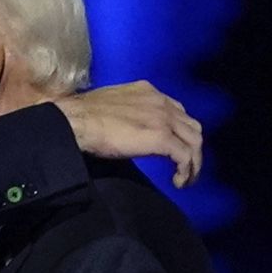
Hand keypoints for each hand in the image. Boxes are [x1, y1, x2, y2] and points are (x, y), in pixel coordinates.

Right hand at [52, 80, 202, 187]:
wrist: (77, 122)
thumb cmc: (84, 115)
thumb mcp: (111, 106)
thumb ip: (128, 113)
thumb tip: (127, 128)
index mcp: (147, 91)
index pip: (176, 110)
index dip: (178, 131)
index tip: (172, 147)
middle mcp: (161, 101)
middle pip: (191, 126)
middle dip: (192, 148)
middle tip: (184, 166)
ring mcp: (163, 119)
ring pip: (194, 141)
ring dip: (194, 162)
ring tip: (185, 178)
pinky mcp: (161, 138)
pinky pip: (185, 156)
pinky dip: (186, 171)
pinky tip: (178, 182)